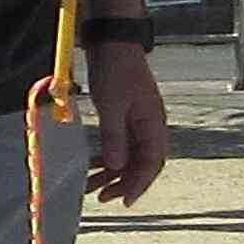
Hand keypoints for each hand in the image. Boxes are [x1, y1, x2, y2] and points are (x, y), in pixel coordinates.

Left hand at [86, 40, 169, 206]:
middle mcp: (149, 126)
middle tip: (102, 197)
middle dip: (123, 182)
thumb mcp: (112, 105)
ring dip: (111, 172)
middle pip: (141, 163)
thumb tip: (117, 166)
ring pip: (128, 156)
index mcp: (153, 124)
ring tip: (91, 186)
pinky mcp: (124, 116)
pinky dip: (107, 156)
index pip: (152, 163)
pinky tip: (92, 165)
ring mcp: (137, 121)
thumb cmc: (115, 70)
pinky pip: (119, 143)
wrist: (112, 42)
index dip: (139, 184)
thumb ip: (115, 136)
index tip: (124, 200)